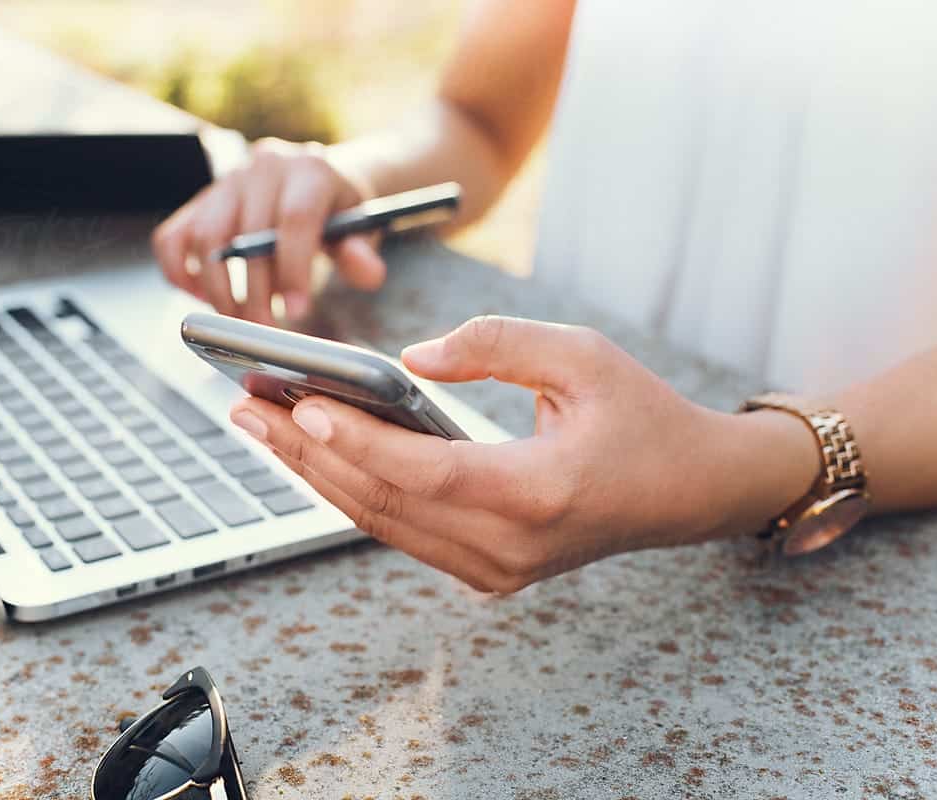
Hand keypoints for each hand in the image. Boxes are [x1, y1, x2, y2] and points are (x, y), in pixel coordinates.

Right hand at [152, 138, 385, 325]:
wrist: (322, 181)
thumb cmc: (341, 211)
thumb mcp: (362, 228)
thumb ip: (360, 252)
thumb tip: (369, 273)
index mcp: (310, 170)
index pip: (295, 219)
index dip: (294, 269)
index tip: (297, 311)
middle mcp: (263, 167)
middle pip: (246, 233)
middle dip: (254, 292)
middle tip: (264, 330)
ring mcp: (227, 181)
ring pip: (206, 237)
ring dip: (217, 288)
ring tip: (237, 320)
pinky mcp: (201, 200)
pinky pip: (173, 236)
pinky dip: (180, 271)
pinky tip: (202, 297)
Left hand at [230, 316, 820, 592]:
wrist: (690, 491)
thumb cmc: (642, 416)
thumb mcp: (582, 355)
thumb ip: (496, 344)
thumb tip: (410, 358)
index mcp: (538, 496)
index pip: (422, 473)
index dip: (355, 440)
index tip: (296, 403)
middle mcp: (509, 548)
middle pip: (383, 503)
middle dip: (307, 454)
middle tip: (246, 407)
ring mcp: (495, 570)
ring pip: (382, 523)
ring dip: (318, 474)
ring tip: (262, 427)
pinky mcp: (486, 570)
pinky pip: (402, 530)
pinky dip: (354, 490)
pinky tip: (315, 454)